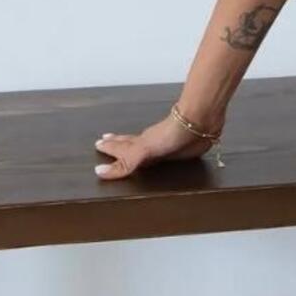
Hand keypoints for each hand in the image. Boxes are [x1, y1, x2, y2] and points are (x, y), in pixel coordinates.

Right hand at [93, 111, 222, 180]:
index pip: (120, 146)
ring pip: (146, 150)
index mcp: (139, 144)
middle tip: (106, 141)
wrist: (198, 124)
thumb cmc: (170, 133)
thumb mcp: (142, 150)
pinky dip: (157, 156)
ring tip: (129, 149)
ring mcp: (165, 147)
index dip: (110, 147)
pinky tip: (160, 156)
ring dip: (137, 150)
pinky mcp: (180, 151)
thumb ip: (125, 162)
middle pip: (130, 144)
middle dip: (118, 144)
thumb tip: (99, 172)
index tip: (98, 144)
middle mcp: (150, 145)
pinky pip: (164, 156)